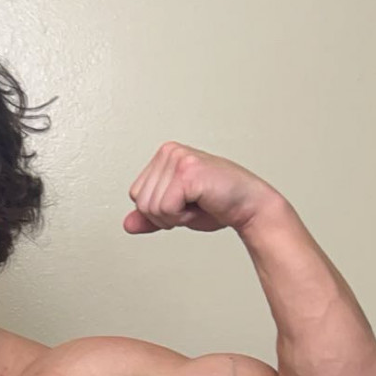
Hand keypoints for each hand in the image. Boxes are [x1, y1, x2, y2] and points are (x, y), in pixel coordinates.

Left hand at [123, 142, 279, 235]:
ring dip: (175, 216)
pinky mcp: (187, 171)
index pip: (136, 195)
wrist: (248, 206)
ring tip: (198, 203)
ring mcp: (177, 158)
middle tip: (192, 205)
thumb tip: (127, 224)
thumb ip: (151, 216)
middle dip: (165, 215)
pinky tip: (201, 203)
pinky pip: (166, 208)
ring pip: (151, 207)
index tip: (183, 203)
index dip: (157, 211)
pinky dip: (182, 216)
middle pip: (141, 202)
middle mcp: (169, 152)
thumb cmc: (218, 204)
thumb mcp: (176, 212)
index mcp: (164, 156)